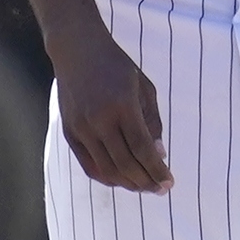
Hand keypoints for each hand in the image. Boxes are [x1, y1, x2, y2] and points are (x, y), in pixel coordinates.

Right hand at [55, 26, 170, 193]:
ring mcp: (82, 128)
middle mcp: (99, 120)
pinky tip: (122, 180)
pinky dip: (107, 177)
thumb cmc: (116, 66)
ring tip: (144, 187)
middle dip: (146, 182)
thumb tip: (159, 154)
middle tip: (160, 189)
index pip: (142, 149)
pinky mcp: (70, 133)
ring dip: (128, 184)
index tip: (170, 182)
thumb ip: (152, 121)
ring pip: (107, 170)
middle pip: (125, 164)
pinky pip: (89, 165)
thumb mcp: (144, 87)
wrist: (77, 50)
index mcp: (122, 105)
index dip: (157, 170)